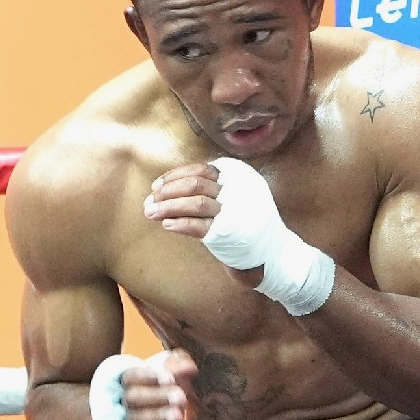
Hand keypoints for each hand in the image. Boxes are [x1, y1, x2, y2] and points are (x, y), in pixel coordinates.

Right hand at [120, 349, 197, 419]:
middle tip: (180, 396)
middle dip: (157, 396)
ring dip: (157, 417)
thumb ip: (177, 365)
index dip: (149, 377)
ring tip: (177, 415)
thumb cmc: (159, 391)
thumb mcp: (167, 373)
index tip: (170, 379)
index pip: (130, 375)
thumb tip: (190, 367)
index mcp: (127, 379)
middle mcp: (121, 400)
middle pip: (132, 397)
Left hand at [143, 162, 264, 286]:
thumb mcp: (233, 196)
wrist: (269, 250)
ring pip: (196, 203)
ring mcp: (234, 212)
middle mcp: (237, 191)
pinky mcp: (228, 234)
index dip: (175, 176)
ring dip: (168, 207)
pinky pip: (198, 226)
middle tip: (150, 199)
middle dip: (168, 190)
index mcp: (237, 178)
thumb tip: (165, 188)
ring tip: (150, 212)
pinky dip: (179, 223)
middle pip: (196, 184)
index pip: (200, 169)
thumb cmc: (243, 221)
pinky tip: (166, 224)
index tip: (157, 185)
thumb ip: (208, 188)